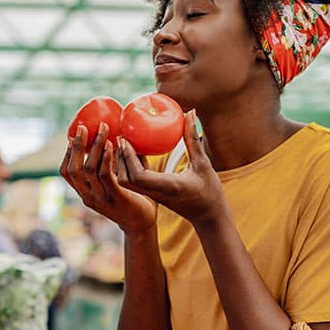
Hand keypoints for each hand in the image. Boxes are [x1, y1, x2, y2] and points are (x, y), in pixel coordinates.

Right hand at [60, 122, 156, 233]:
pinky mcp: (116, 198)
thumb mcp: (108, 186)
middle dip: (78, 146)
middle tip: (83, 127)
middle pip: (74, 169)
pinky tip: (111, 145)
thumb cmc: (127, 200)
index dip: (67, 154)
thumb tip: (103, 144)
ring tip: (103, 130)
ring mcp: (101, 199)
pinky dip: (106, 158)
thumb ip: (103, 171)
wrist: (140, 224)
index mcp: (84, 193)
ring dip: (95, 146)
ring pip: (90, 169)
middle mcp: (88, 196)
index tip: (72, 137)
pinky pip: (106, 175)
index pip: (66, 173)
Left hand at [116, 110, 225, 224]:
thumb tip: (190, 112)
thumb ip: (193, 139)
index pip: (138, 176)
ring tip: (124, 141)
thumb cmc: (210, 191)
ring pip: (126, 182)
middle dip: (119, 158)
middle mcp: (155, 192)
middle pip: (125, 179)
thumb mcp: (203, 163)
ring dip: (122, 163)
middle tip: (121, 136)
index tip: (126, 139)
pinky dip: (130, 167)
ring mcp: (152, 195)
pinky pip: (134, 181)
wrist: (209, 217)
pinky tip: (135, 150)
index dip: (128, 158)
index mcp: (167, 186)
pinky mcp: (151, 195)